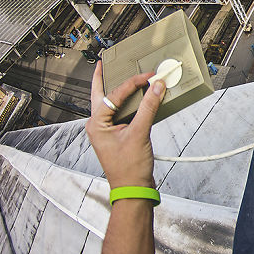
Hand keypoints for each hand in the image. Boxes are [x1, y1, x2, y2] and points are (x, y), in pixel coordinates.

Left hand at [87, 61, 164, 188]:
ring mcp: (108, 130)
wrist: (133, 190)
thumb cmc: (129, 169)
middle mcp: (98, 125)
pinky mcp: (118, 134)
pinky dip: (130, 103)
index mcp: (96, 124)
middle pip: (100, 95)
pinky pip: (122, 113)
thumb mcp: (139, 134)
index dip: (133, 83)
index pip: (114, 94)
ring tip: (121, 76)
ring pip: (111, 103)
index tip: (149, 76)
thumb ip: (148, 108)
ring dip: (119, 90)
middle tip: (103, 64)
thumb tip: (156, 87)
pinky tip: (138, 98)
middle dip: (103, 79)